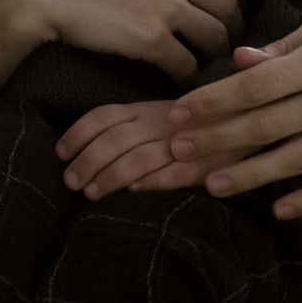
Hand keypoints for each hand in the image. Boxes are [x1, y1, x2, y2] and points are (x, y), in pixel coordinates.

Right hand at [0, 0, 245, 97]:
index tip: (225, 5)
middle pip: (230, 7)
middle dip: (229, 26)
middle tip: (216, 39)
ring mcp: (167, 7)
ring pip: (216, 38)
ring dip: (211, 52)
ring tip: (197, 57)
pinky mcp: (152, 41)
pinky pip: (188, 65)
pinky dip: (185, 73)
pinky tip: (173, 72)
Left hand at [58, 98, 202, 198]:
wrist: (241, 120)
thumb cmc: (187, 124)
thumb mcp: (154, 115)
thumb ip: (126, 126)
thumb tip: (82, 149)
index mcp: (143, 109)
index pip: (103, 116)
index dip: (78, 133)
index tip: (60, 153)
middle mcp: (157, 122)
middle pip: (115, 139)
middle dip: (88, 160)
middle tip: (70, 182)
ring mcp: (180, 142)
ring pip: (139, 158)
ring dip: (112, 175)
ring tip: (91, 193)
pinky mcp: (203, 163)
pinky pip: (175, 173)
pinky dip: (153, 182)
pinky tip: (134, 192)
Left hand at [162, 0, 301, 218]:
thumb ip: (283, 49)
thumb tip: (237, 63)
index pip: (257, 87)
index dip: (213, 102)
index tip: (177, 113)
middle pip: (269, 125)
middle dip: (218, 140)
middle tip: (176, 153)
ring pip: (300, 158)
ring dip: (253, 174)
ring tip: (212, 186)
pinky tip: (280, 210)